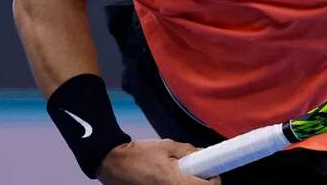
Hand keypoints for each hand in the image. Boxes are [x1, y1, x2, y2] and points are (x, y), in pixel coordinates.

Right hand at [98, 139, 220, 184]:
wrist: (113, 164)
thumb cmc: (139, 154)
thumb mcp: (166, 146)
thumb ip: (187, 151)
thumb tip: (202, 153)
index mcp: (175, 182)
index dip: (213, 180)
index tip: (211, 174)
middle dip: (199, 182)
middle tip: (196, 173)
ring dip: (186, 184)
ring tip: (178, 174)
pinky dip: (175, 184)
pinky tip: (167, 178)